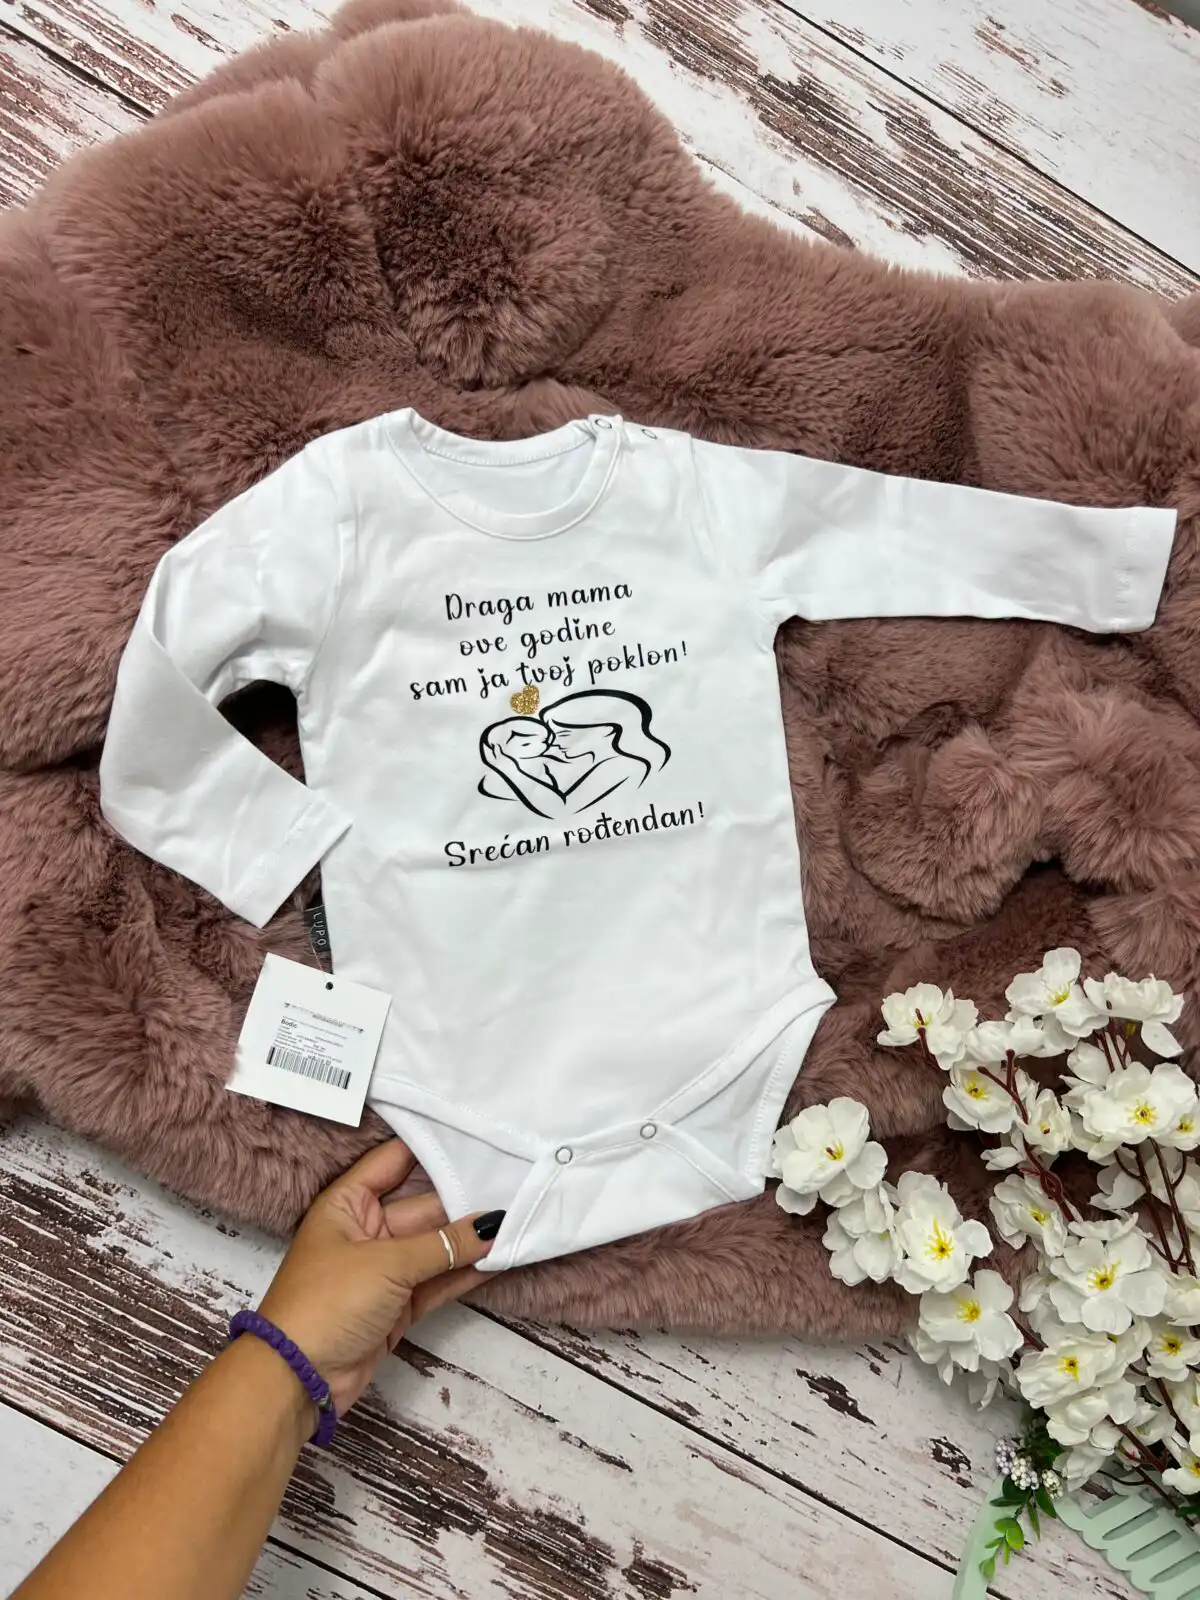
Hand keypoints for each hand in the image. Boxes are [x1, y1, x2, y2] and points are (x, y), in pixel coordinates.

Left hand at [257, 1140, 500, 1416]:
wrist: (299, 1380)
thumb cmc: (328, 1302)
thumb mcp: (386, 1264)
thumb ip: (444, 1244)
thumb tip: (493, 1223)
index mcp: (348, 1203)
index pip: (394, 1161)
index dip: (432, 1147)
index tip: (478, 1135)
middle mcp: (366, 1229)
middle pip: (424, 1205)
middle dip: (465, 1200)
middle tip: (517, 1184)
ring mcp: (384, 1269)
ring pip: (435, 1246)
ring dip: (471, 1240)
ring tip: (520, 1219)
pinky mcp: (398, 1304)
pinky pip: (438, 1279)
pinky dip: (466, 1272)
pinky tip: (502, 1258)